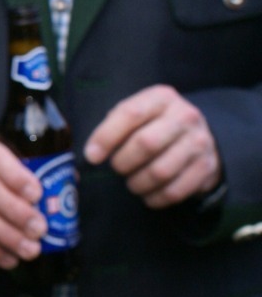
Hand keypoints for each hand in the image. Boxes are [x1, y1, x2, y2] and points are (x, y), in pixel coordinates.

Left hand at [84, 84, 221, 208]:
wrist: (198, 136)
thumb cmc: (153, 127)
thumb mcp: (135, 116)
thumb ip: (112, 128)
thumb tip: (90, 157)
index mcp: (161, 98)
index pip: (130, 113)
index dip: (106, 137)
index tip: (92, 156)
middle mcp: (184, 116)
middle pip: (146, 144)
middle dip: (123, 163)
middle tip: (118, 169)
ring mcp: (199, 142)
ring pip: (159, 171)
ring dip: (137, 184)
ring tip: (132, 182)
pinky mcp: (206, 167)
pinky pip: (174, 191)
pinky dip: (154, 198)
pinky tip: (148, 194)